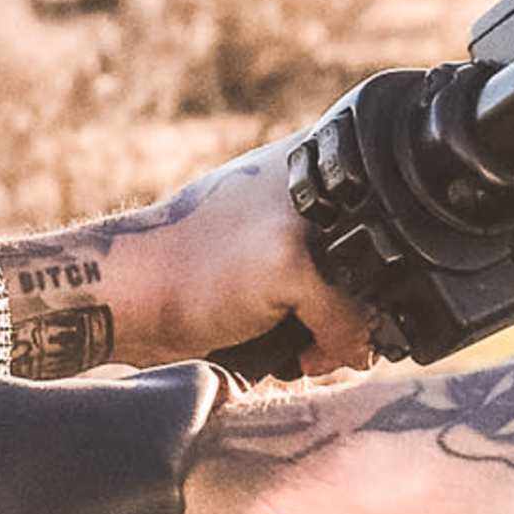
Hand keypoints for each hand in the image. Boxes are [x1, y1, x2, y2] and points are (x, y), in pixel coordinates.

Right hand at [0, 143, 374, 378]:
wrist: (127, 284)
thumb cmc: (186, 266)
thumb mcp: (254, 226)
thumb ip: (313, 238)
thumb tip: (377, 306)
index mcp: (300, 156)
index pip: (382, 209)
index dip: (375, 262)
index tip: (350, 296)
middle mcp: (307, 173)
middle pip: (387, 253)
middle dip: (366, 302)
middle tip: (331, 332)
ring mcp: (300, 216)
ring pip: (373, 291)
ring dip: (351, 329)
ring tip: (314, 345)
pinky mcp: (292, 261)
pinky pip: (350, 327)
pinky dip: (331, 352)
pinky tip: (301, 357)